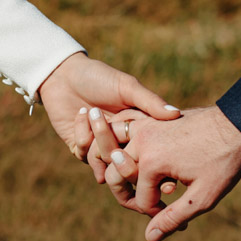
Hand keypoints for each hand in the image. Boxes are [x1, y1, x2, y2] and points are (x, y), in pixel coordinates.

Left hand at [37, 52, 178, 179]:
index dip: (157, 164)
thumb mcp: (127, 87)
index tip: (155, 164)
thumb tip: (176, 115)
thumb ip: (150, 102)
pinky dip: (82, 133)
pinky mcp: (81, 149)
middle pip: (129, 165)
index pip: (153, 154)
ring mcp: (102, 148)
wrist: (64, 75)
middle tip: (108, 122)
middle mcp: (124, 143)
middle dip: (119, 150)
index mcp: (141, 129)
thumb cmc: (99, 77)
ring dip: (98, 137)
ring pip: (106, 162)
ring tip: (92, 110)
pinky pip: (84, 154)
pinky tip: (81, 113)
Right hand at [101, 105, 240, 240]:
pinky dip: (123, 146)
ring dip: (119, 169)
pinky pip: (124, 132)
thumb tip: (149, 238)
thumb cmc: (224, 161)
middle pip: (114, 176)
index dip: (156, 214)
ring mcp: (144, 126)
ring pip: (113, 150)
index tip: (178, 218)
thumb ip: (172, 217)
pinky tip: (137, 160)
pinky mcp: (150, 118)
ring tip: (136, 184)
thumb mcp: (202, 196)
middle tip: (147, 205)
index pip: (140, 200)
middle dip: (127, 195)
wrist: (238, 123)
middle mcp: (142, 141)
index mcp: (152, 162)